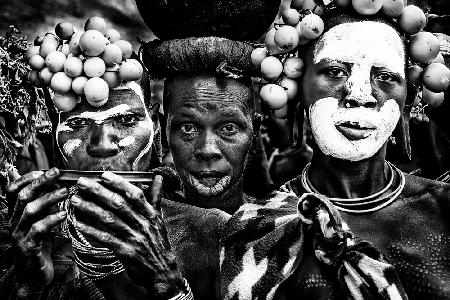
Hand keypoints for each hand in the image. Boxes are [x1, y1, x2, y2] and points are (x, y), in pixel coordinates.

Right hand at [6, 167, 67, 295]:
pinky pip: (38, 230)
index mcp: (16, 214)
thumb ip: (41, 202)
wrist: (33, 276)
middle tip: (58, 172)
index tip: (47, 169)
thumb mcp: (39, 220)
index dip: (28, 178)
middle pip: (24, 196)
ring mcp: (20, 235)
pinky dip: (51, 220)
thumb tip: (47, 183)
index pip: (14, 190)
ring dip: (49, 198)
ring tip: (66, 191)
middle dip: (41, 182)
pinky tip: (64, 214)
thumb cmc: (39, 245)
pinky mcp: (29, 247)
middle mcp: (14, 222)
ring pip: (30, 210)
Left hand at [72, 172, 183, 297]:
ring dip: (90, 209)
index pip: (135, 194)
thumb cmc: (159, 243)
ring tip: (75, 200)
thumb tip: (158, 178)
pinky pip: (106, 239)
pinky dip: (91, 231)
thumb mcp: (160, 219)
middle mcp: (143, 224)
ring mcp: (134, 238)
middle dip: (98, 191)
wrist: (163, 271)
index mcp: (151, 214)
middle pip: (119, 204)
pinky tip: (79, 224)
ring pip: (110, 220)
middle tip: (82, 183)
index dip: (119, 183)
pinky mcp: (126, 252)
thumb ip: (156, 197)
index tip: (104, 175)